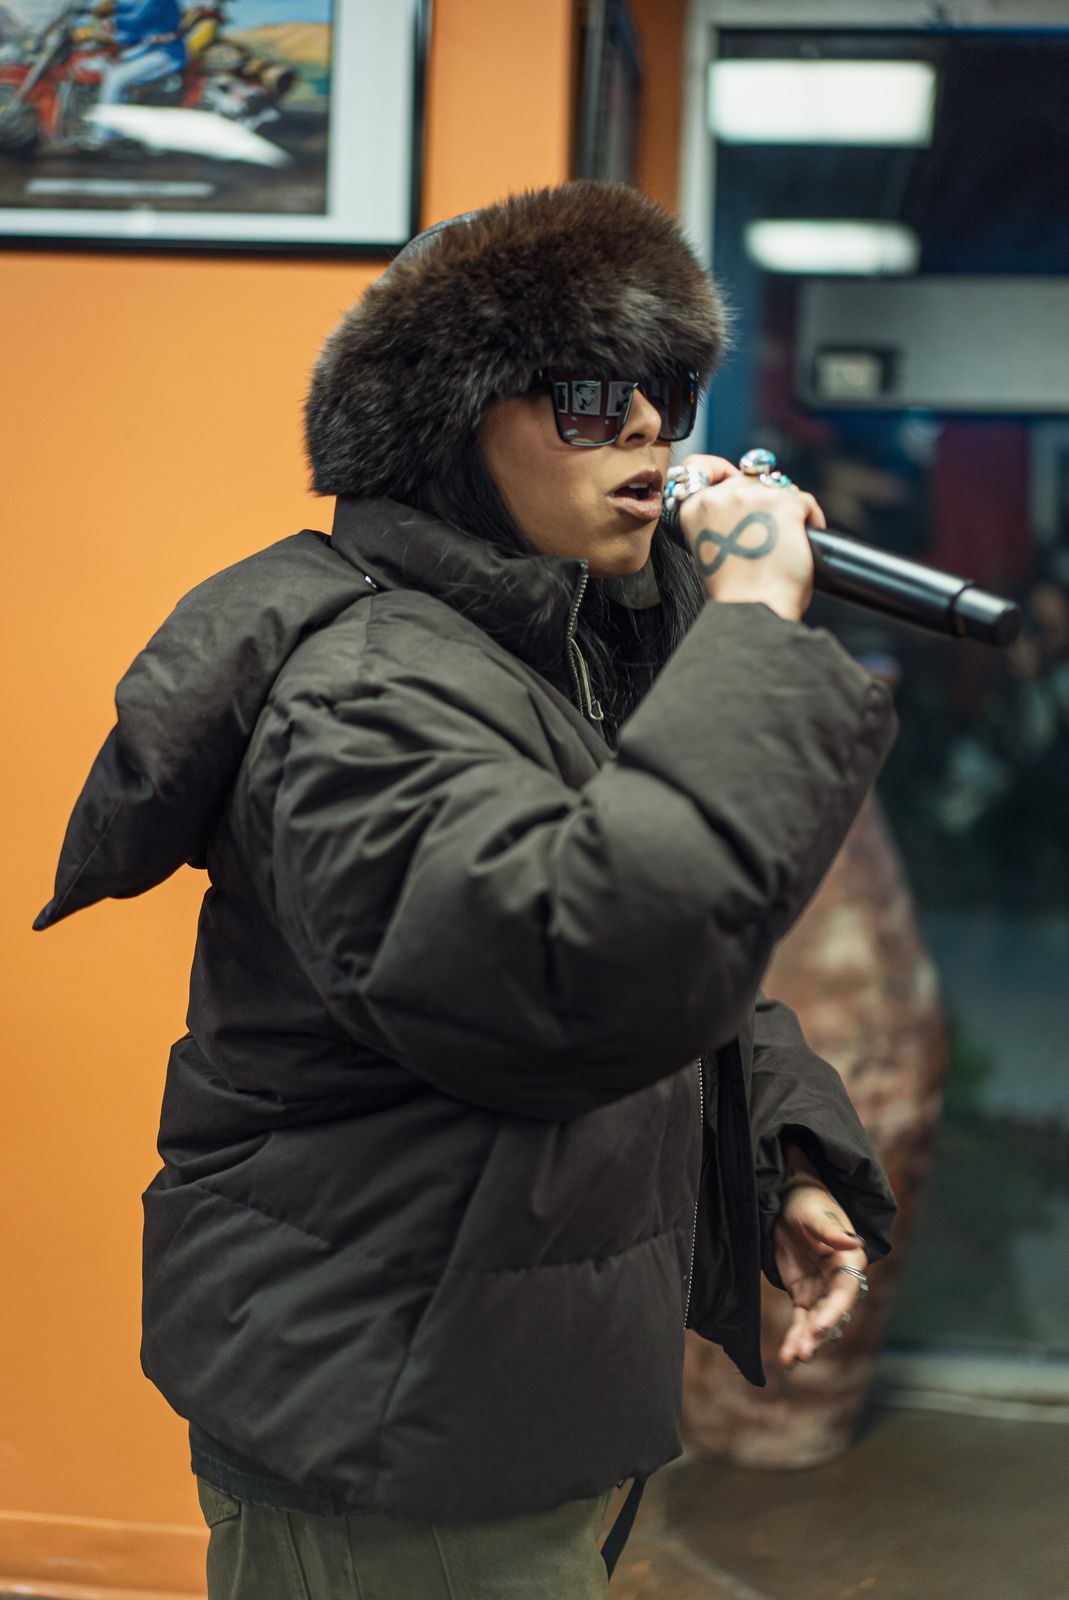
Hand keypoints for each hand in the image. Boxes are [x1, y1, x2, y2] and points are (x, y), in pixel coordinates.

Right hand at [674, 454, 825, 620]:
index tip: (730, 479)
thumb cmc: (734, 591)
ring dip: (788, 509)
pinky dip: (810, 519)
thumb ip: (719, 517)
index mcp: (694, 509)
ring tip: (786, 541)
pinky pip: (804, 502)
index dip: (717, 471)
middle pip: (748, 476)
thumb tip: (748, 498)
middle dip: (763, 496)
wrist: (752, 612)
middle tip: (768, 529)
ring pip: (780, 487)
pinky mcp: (785, 506)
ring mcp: (754, 498)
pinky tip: (803, 543)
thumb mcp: (711, 546)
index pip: (697, 467)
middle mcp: (721, 497)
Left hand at [772, 1178, 868, 1367]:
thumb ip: (831, 1230)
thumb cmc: (808, 1203)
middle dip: (818, 1333)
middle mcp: (840, 1280)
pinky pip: (800, 1320)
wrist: (787, 1200)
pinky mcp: (802, 1294)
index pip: (846, 1291)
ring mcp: (820, 1290)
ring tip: (792, 1359)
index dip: (835, 1310)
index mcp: (849, 1261)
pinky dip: (794, 1337)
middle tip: (804, 1351)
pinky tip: (788, 1357)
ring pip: (816, 1322)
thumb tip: (853, 1241)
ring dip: (805, 1341)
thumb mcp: (815, 1213)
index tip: (821, 1326)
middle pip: (832, 1313)